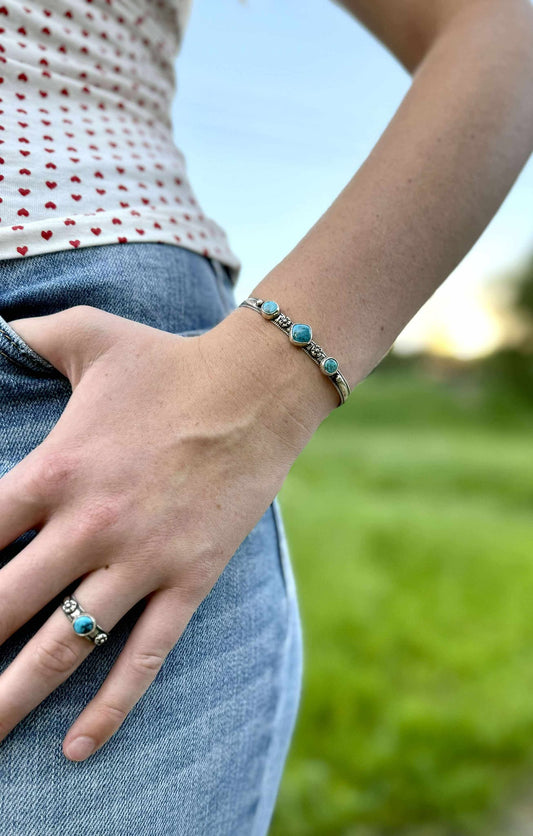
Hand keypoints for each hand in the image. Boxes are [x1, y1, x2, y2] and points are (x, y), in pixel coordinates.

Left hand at [0, 304, 311, 760]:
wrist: (257, 387)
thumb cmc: (167, 360)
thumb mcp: (85, 333)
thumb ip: (23, 333)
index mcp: (54, 470)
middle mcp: (90, 525)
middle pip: (1, 607)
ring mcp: (141, 560)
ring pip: (63, 647)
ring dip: (14, 698)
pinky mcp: (187, 580)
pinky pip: (143, 656)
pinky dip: (109, 707)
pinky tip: (76, 747)